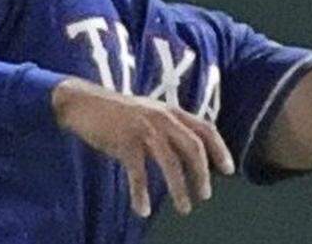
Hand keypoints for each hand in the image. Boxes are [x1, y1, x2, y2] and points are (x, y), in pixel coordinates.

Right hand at [51, 78, 234, 217]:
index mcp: (170, 111)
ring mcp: (143, 128)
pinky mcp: (124, 141)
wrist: (82, 103)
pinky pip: (138, 173)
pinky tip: (143, 209)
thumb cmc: (116, 112)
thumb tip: (190, 152)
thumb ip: (168, 127)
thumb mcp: (148, 112)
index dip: (220, 149)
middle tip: (204, 195)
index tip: (228, 170)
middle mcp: (161, 117)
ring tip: (184, 208)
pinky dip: (141, 193)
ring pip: (170, 162)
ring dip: (179, 188)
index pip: (205, 128)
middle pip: (193, 148)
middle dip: (202, 174)